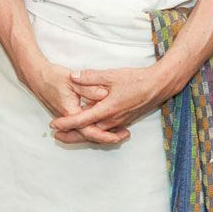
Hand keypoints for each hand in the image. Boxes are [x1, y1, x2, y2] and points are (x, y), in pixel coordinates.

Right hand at [10, 52, 123, 144]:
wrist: (37, 77)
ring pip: (88, 130)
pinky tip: (108, 124)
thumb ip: (89, 87)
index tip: (117, 137)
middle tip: (125, 136)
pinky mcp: (70, 114)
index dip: (104, 135)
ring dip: (103, 133)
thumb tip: (104, 94)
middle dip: (107, 137)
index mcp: (71, 112)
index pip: (89, 130)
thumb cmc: (53, 77)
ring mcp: (70, 117)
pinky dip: (96, 126)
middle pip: (90, 134)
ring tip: (121, 132)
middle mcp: (70, 118)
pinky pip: (85, 125)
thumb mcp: (72, 80)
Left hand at [47, 64, 180, 142]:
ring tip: (69, 134)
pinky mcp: (124, 121)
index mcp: (107, 109)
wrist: (159, 86)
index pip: (82, 119)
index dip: (66, 122)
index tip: (53, 124)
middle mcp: (112, 120)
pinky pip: (107, 131)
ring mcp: (119, 122)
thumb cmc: (136, 79)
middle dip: (71, 135)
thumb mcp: (112, 75)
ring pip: (97, 133)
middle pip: (87, 132)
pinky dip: (95, 132)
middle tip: (56, 136)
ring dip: (82, 134)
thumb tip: (73, 76)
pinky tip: (91, 129)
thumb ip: (91, 77)